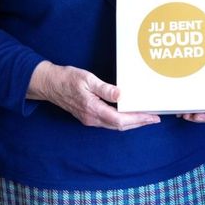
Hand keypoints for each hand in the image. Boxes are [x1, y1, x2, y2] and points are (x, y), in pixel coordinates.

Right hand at [27, 61, 159, 130]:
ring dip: (131, 123)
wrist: (49, 84)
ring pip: (115, 125)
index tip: (151, 117)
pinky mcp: (88, 116)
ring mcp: (89, 119)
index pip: (120, 119)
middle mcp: (92, 118)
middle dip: (139, 123)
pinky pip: (109, 122)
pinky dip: (122, 120)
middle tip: (155, 118)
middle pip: (120, 126)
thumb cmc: (66, 79)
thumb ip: (104, 88)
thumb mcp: (86, 79)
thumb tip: (121, 95)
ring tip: (145, 117)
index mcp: (92, 109)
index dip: (137, 119)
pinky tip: (128, 115)